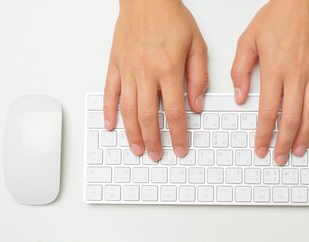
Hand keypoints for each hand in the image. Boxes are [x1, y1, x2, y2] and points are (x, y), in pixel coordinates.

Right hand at [104, 0, 207, 160]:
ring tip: (138, 149)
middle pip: (148, 116)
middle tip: (157, 156)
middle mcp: (146, 72)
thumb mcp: (197, 45)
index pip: (174, 112)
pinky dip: (109, 112)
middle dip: (154, 141)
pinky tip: (111, 126)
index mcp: (168, 69)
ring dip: (133, 134)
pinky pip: (110, 93)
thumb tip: (197, 106)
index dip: (177, 134)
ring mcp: (128, 70)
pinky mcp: (115, 65)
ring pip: (128, 110)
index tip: (179, 148)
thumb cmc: (171, 18)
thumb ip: (198, 77)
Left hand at [231, 0, 308, 164]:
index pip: (267, 112)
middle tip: (279, 157)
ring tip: (299, 151)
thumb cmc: (278, 16)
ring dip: (305, 136)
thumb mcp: (248, 40)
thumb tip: (239, 97)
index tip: (260, 148)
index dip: (264, 134)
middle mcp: (296, 75)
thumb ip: (241, 70)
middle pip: (291, 118)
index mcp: (275, 70)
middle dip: (284, 142)